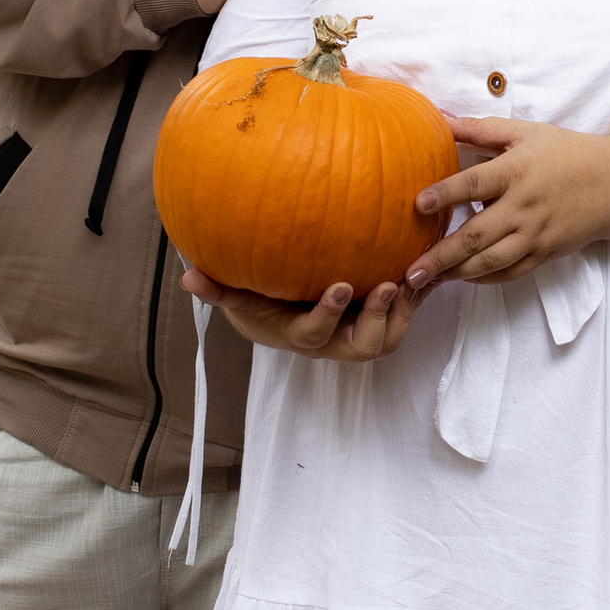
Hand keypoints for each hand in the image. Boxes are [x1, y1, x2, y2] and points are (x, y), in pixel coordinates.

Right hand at [180, 261, 431, 359]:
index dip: (330, 314)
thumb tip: (186, 277)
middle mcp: (334, 343)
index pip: (317, 334)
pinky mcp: (378, 321)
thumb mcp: (237, 297)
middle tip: (391, 284)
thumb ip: (216, 289)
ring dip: (403, 311)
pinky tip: (422, 262)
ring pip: (389, 338)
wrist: (282, 315)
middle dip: (380, 319)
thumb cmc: (259, 304)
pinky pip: (403, 317)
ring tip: (412, 275)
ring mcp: (358, 334)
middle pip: (364, 347)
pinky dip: (416, 296)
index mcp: (301, 336)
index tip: (342, 286)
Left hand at [407, 121, 609, 287]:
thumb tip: (441, 119)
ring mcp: (535, 235)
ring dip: (456, 273)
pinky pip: (510, 273)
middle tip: (411, 270)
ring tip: (426, 281)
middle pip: (477, 236)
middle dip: (441, 256)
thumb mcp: (526, 132)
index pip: (475, 184)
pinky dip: (484, 278)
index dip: (446, 194)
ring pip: (491, 261)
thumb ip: (481, 129)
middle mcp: (524, 207)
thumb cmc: (566, 153)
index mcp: (516, 171)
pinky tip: (460, 279)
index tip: (417, 204)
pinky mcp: (544, 254)